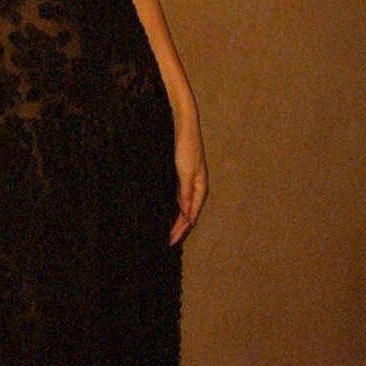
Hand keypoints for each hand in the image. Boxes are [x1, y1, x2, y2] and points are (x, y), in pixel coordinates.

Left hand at [169, 110, 207, 245]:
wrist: (181, 123)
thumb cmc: (185, 146)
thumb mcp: (186, 172)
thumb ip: (186, 194)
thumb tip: (187, 216)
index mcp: (200, 186)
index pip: (191, 214)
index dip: (181, 229)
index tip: (170, 241)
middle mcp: (195, 185)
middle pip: (187, 212)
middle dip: (179, 228)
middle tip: (167, 241)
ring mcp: (186, 179)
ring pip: (181, 205)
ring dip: (175, 218)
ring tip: (166, 231)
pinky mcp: (178, 173)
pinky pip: (176, 195)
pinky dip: (171, 205)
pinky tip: (164, 210)